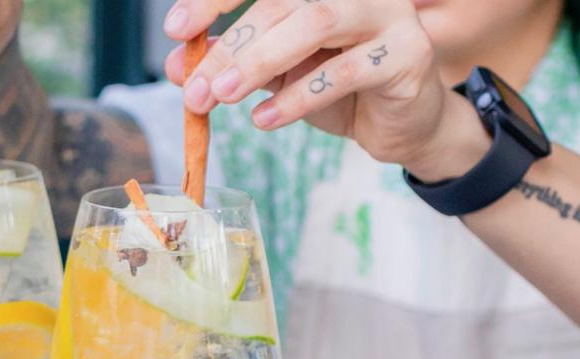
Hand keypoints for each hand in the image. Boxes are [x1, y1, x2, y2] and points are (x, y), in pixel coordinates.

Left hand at [164, 0, 489, 180]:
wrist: (400, 125)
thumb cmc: (339, 90)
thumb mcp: (278, 74)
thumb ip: (234, 63)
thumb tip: (177, 68)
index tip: (174, 30)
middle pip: (281, 3)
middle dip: (231, 47)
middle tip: (196, 89)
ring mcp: (387, 14)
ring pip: (315, 23)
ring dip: (261, 62)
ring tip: (223, 97)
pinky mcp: (405, 54)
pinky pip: (344, 71)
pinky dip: (297, 98)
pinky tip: (264, 119)